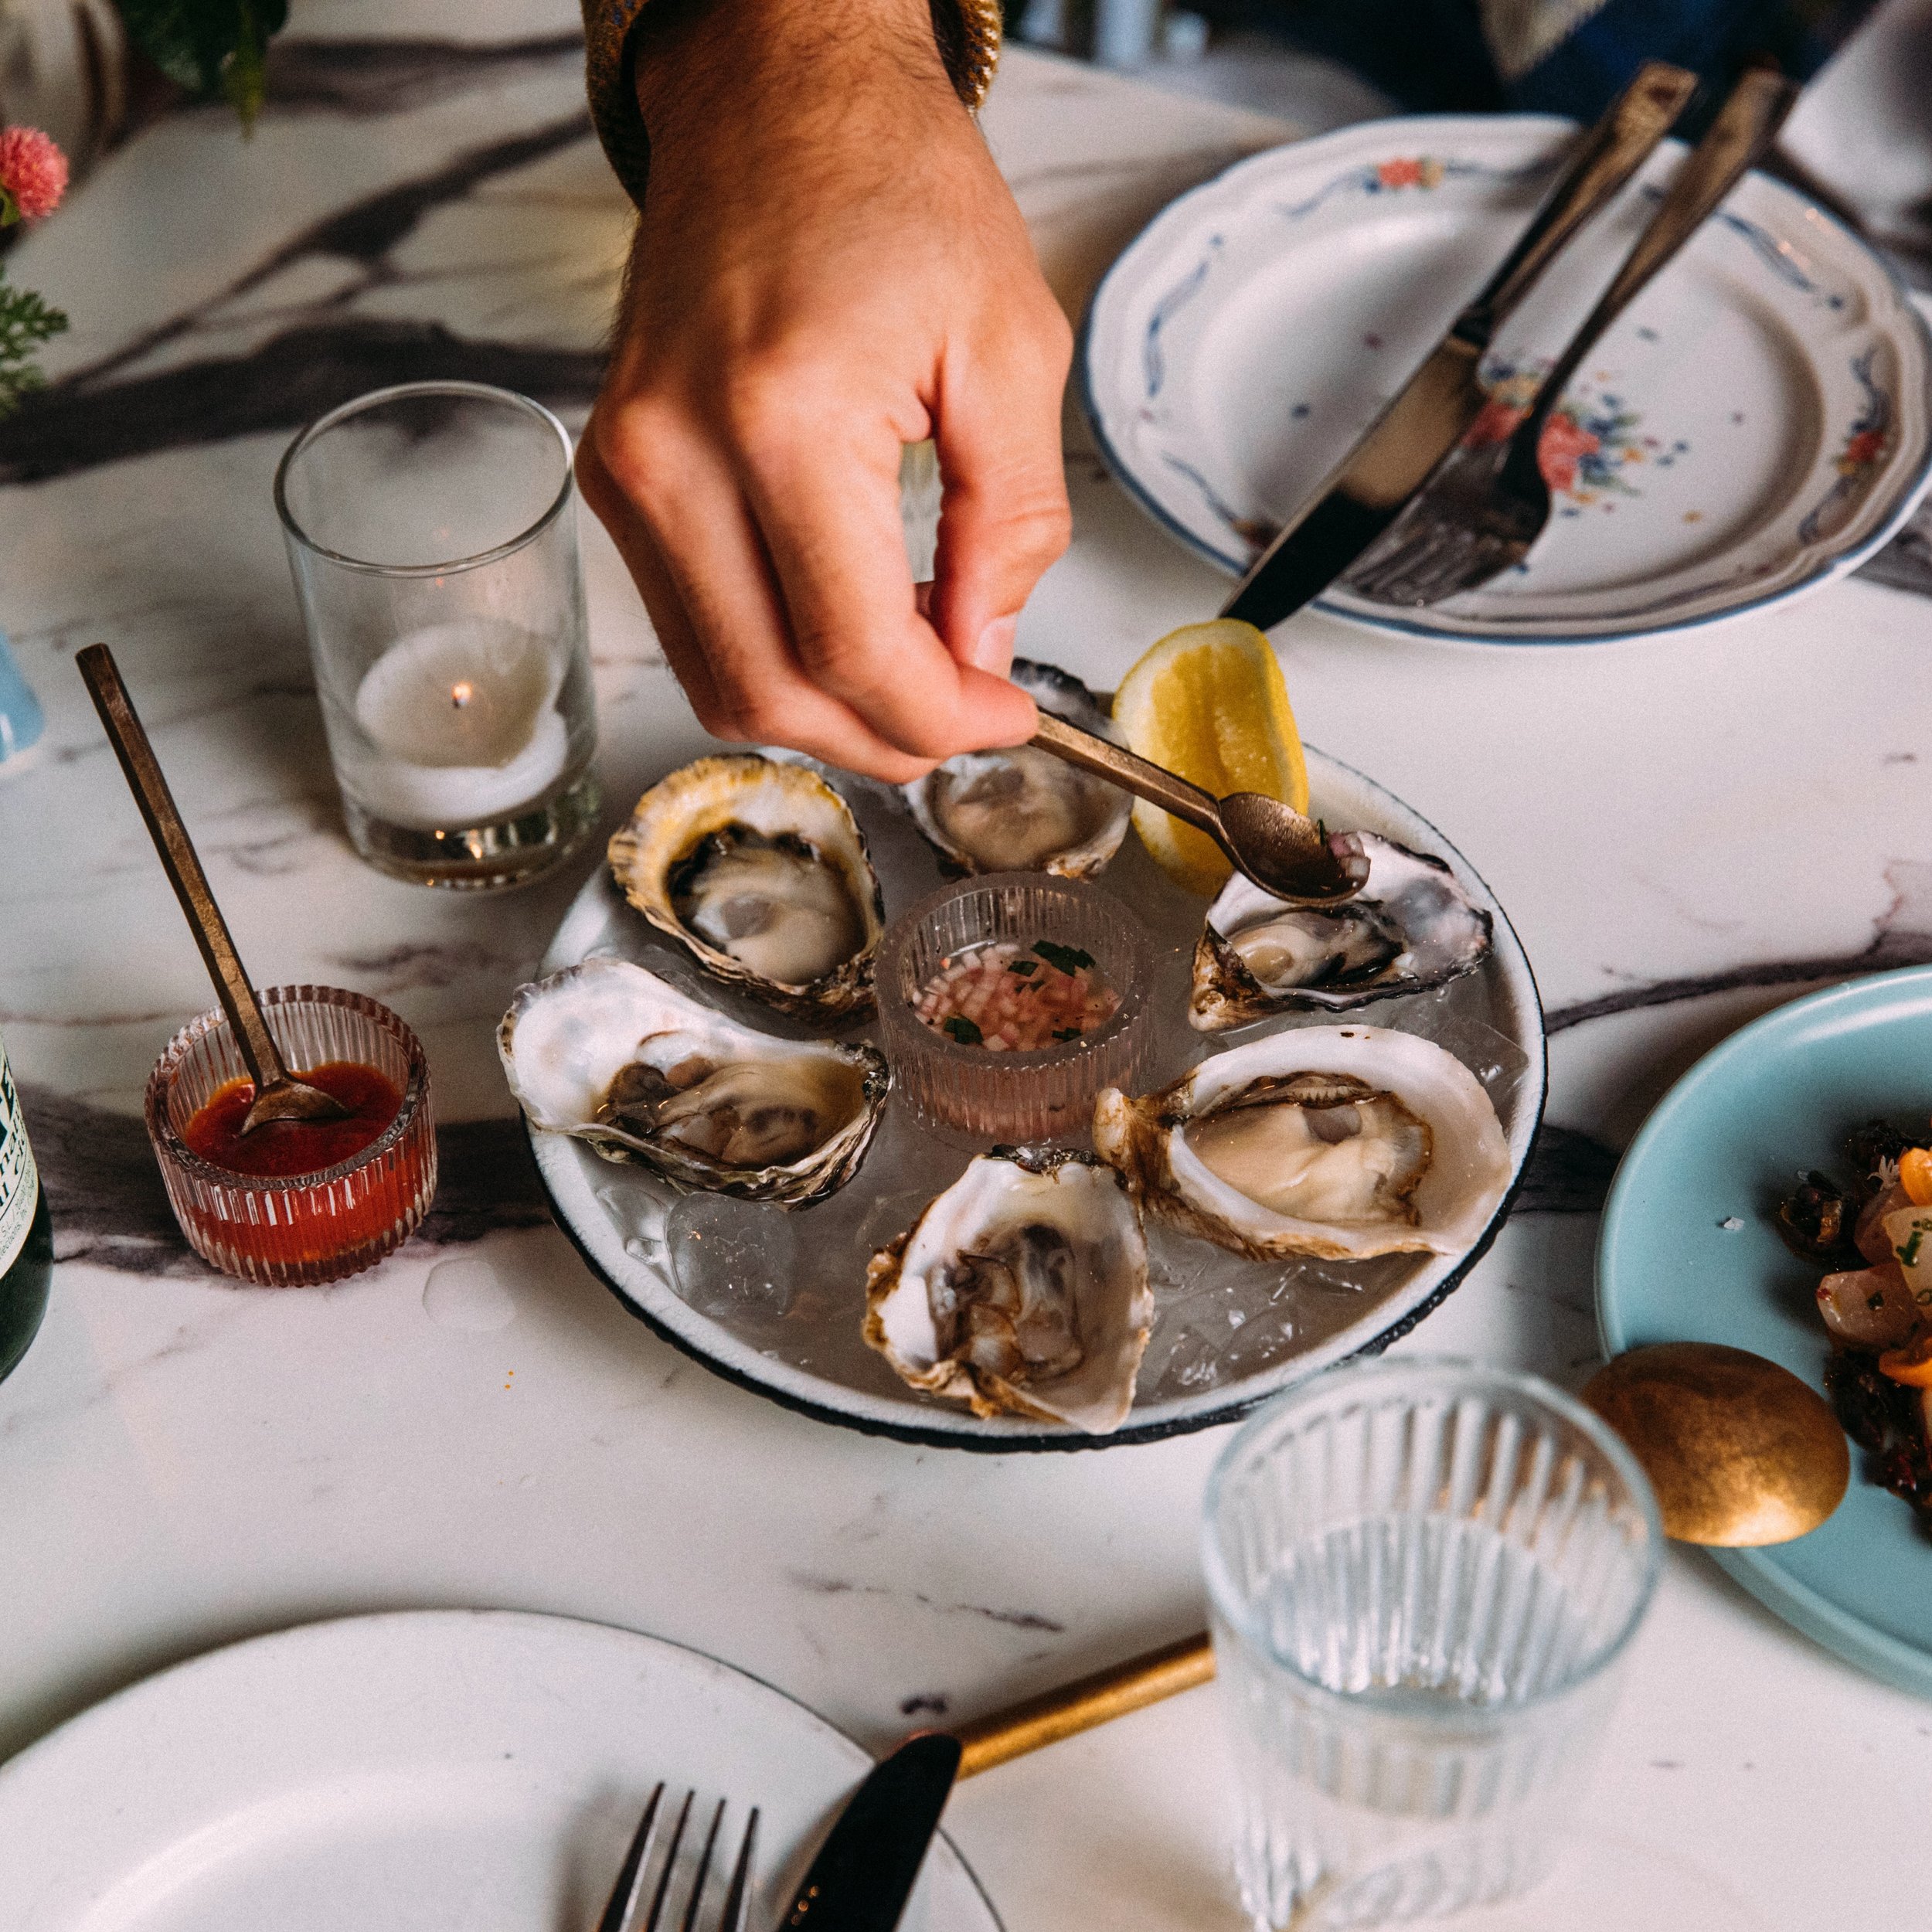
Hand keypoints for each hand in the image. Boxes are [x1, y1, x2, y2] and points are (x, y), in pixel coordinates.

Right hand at [576, 0, 1072, 781]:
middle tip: (966, 717)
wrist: (777, 101)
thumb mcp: (1013, 349)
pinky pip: (692, 627)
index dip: (941, 718)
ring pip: (721, 683)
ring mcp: (627, 474)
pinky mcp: (616, 481)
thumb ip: (1012, 524)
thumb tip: (982, 653)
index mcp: (779, 416)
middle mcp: (673, 456)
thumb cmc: (892, 190)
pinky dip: (776, 658)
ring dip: (828, 712)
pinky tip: (847, 622)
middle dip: (885, 737)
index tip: (1005, 716)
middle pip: (772, 694)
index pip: (852, 650)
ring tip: (915, 667)